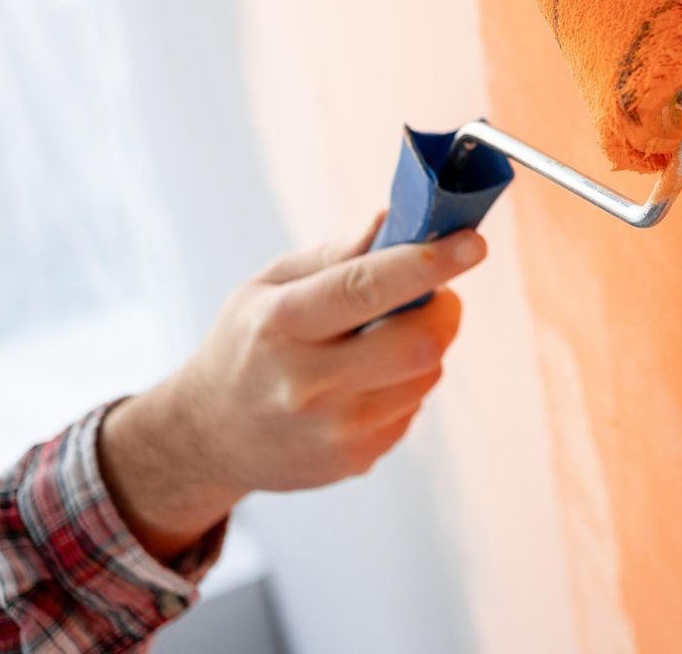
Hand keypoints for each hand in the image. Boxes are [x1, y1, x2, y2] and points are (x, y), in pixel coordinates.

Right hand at [99, 216, 486, 560]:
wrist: (208, 437)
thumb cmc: (247, 343)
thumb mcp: (270, 285)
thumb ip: (338, 255)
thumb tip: (399, 222)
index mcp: (283, 324)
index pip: (368, 287)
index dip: (429, 262)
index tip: (473, 243)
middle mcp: (308, 382)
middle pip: (420, 341)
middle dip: (443, 308)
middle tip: (432, 293)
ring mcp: (334, 430)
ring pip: (427, 373)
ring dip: (425, 346)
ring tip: (383, 340)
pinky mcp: (355, 459)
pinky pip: (414, 407)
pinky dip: (407, 383)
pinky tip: (367, 381)